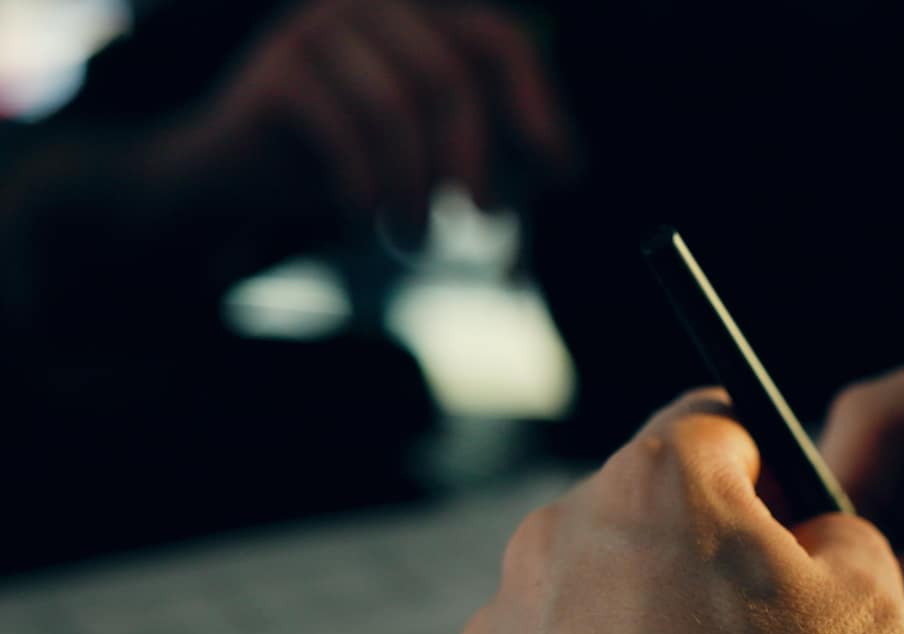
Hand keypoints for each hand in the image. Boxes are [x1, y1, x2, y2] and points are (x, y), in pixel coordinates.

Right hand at [154, 0, 574, 221]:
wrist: (232, 180)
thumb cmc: (352, 167)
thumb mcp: (437, 158)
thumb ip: (501, 153)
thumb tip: (569, 168)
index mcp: (421, 14)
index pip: (499, 39)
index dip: (538, 103)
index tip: (561, 173)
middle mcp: (371, 4)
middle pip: (450, 75)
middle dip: (476, 157)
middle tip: (482, 218)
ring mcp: (316, 26)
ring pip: (396, 108)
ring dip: (417, 188)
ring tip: (416, 238)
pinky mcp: (275, 69)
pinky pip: (344, 132)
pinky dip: (366, 191)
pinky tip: (365, 225)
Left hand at [426, 391, 903, 633]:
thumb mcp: (877, 612)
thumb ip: (846, 536)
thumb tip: (815, 538)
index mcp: (652, 492)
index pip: (714, 426)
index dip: (766, 472)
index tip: (784, 523)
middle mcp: (550, 548)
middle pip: (638, 526)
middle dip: (692, 570)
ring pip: (581, 615)